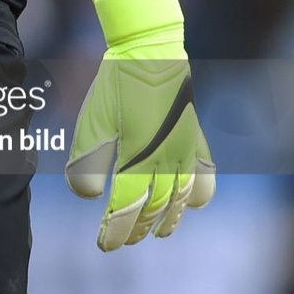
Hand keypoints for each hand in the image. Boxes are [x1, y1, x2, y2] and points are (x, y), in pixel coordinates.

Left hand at [64, 0, 215, 250]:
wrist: (150, 49)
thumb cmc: (116, 84)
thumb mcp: (93, 120)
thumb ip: (89, 160)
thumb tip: (90, 197)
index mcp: (141, 155)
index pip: (129, 206)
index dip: (116, 229)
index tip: (105, 244)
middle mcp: (169, 157)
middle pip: (155, 206)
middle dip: (137, 228)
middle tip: (121, 240)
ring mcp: (186, 148)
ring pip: (182, 197)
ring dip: (169, 218)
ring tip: (158, 232)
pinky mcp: (195, 137)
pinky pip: (204, 174)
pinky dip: (199, 194)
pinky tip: (191, 203)